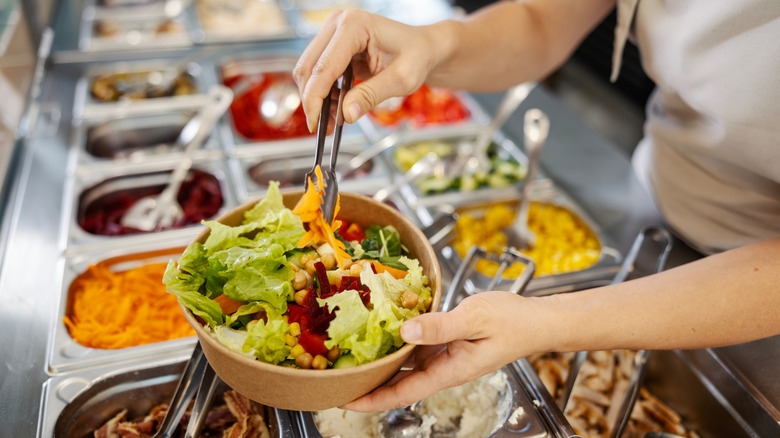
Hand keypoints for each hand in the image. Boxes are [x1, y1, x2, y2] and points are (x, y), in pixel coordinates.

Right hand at [293, 10, 443, 131]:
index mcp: (354, 26)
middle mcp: (339, 24)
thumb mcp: (401, 80)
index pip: (324, 66)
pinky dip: (323, 92)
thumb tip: (347, 114)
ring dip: (316, 98)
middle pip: (309, 67)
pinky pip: (318, 72)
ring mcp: (333, 33)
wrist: (423, 48)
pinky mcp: (333, 46)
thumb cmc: (417, 56)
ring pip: (309, 71)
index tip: (315, 122)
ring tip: (334, 120)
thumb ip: (372, 95)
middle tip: (323, 127)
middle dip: (313, 101)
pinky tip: (337, 107)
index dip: (315, 98)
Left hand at [342, 291, 547, 411]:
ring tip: (349, 356)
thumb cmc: (513, 322)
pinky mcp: (446, 342)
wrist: (535, 320)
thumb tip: (404, 333)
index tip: (343, 401)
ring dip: (379, 363)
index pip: (401, 393)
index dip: (371, 400)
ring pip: (404, 364)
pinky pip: (415, 346)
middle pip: (397, 383)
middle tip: (335, 377)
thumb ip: (440, 326)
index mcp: (448, 371)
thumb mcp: (475, 319)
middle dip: (367, 383)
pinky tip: (381, 330)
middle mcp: (442, 367)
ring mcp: (443, 356)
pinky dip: (396, 342)